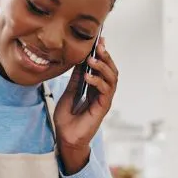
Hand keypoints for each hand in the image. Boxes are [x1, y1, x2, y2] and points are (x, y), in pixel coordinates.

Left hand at [53, 37, 117, 173]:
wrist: (65, 137)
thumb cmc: (67, 119)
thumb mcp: (69, 92)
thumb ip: (75, 78)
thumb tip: (78, 61)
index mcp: (94, 88)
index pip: (102, 67)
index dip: (102, 53)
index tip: (98, 40)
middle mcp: (102, 92)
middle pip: (111, 70)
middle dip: (106, 56)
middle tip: (98, 45)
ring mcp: (104, 100)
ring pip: (112, 78)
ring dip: (103, 67)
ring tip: (92, 60)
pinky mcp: (103, 107)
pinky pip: (105, 91)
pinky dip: (98, 81)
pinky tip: (88, 76)